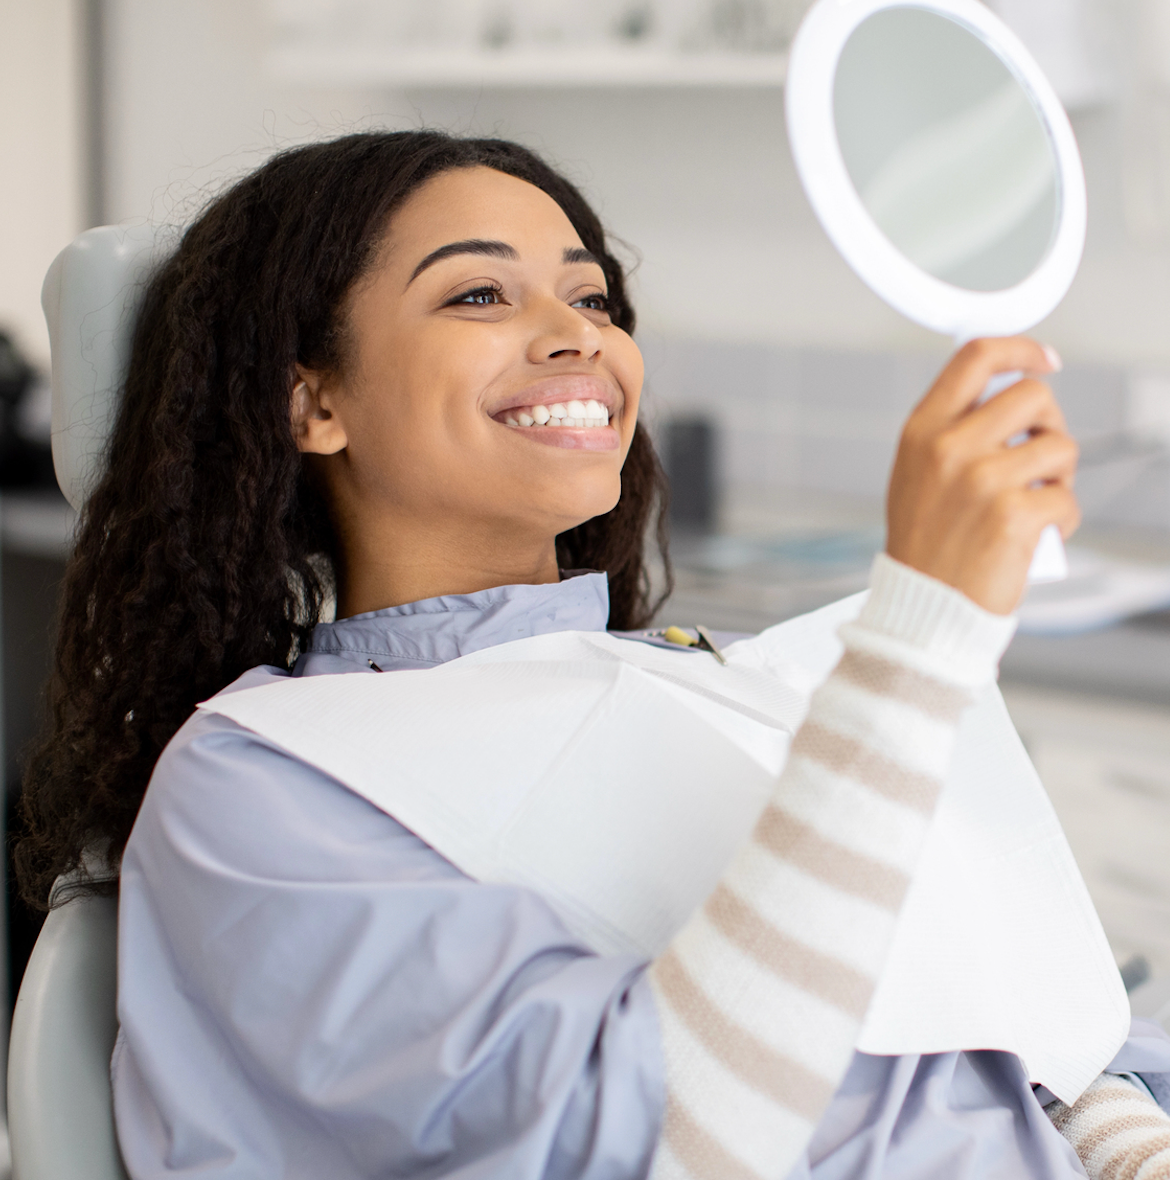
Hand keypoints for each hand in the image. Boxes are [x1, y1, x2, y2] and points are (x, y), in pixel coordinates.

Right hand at [886, 337, 1079, 615]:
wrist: (923, 606)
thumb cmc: (923, 545)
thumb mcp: (915, 475)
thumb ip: (950, 431)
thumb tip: (1007, 395)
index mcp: (922, 432)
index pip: (976, 358)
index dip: (1020, 348)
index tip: (1043, 359)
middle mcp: (950, 449)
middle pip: (1033, 395)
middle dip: (1049, 424)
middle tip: (1040, 457)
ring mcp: (982, 480)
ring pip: (1060, 446)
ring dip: (1059, 475)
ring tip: (1034, 501)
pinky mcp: (1014, 515)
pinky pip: (1066, 498)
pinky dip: (1062, 519)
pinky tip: (1036, 536)